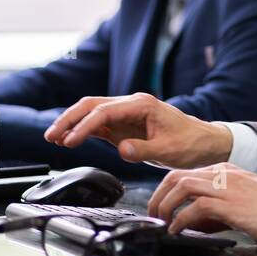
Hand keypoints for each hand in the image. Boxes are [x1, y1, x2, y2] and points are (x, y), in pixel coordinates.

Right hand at [45, 92, 232, 169]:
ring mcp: (126, 114)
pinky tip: (69, 140)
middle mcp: (131, 105)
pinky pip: (99, 125)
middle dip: (69, 119)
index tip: (71, 141)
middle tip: (51, 136)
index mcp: (142, 105)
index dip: (84, 126)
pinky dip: (83, 131)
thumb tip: (121, 149)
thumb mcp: (170, 150)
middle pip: (91, 105)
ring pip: (92, 113)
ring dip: (72, 124)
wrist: (205, 143)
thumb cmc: (191, 143)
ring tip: (53, 138)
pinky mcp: (125, 126)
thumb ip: (144, 150)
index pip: (104, 111)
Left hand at [147, 163, 256, 247]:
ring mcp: (228, 187)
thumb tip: (193, 222)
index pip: (185, 173)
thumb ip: (217, 209)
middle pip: (176, 176)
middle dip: (158, 196)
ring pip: (182, 186)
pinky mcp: (232, 204)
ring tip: (161, 222)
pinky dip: (181, 219)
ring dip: (165, 206)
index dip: (166, 190)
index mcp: (227, 170)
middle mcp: (224, 174)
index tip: (159, 207)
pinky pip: (196, 207)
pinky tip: (178, 231)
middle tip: (152, 215)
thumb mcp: (242, 204)